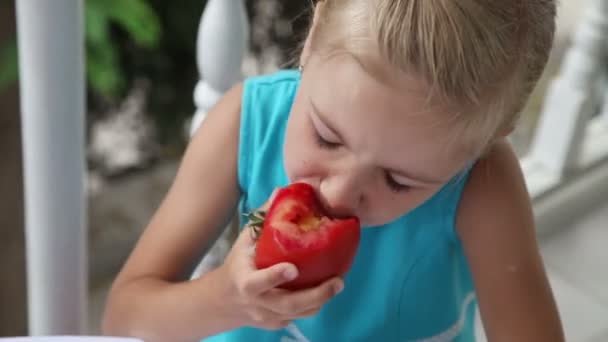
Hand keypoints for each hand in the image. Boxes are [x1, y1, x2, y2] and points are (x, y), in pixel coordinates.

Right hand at [217, 190, 344, 329]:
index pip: (258, 283)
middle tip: (337, 281)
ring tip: (338, 283)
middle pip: (287, 305)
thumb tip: (281, 191)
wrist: (223, 301)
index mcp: (244, 281)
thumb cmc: (238, 264)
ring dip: (321, 301)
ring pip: (298, 314)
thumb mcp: (244, 241)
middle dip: (315, 295)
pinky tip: (327, 290)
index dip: (274, 277)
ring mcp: (267, 316)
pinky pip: (300, 317)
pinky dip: (315, 305)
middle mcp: (256, 303)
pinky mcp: (277, 324)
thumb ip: (262, 218)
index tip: (293, 268)